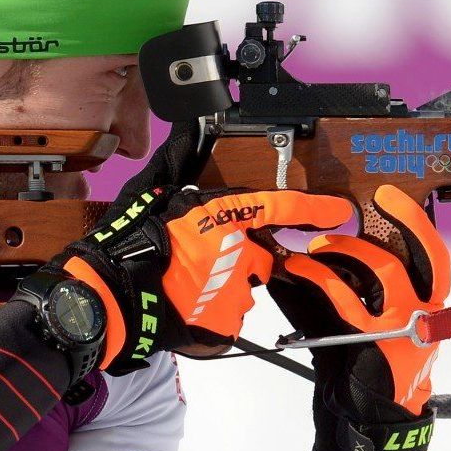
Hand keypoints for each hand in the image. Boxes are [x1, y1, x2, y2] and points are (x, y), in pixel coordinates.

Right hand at [48, 185, 352, 373]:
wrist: (112, 297)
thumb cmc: (128, 242)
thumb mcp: (151, 190)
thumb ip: (180, 159)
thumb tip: (193, 125)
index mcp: (221, 218)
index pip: (280, 208)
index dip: (313, 208)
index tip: (338, 210)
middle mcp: (236, 254)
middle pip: (259, 257)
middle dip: (239, 259)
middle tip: (201, 264)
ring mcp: (233, 292)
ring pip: (243, 287)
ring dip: (224, 286)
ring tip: (186, 287)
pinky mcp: (224, 324)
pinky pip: (228, 318)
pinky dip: (212, 314)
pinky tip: (185, 307)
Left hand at [266, 183, 450, 450]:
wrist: (367, 429)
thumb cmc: (366, 379)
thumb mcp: (366, 332)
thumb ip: (350, 296)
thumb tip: (318, 257)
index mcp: (429, 313)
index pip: (434, 260)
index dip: (417, 225)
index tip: (393, 197)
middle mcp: (425, 318)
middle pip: (425, 256)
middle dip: (404, 221)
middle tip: (374, 200)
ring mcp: (404, 329)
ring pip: (383, 270)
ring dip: (347, 249)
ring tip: (319, 244)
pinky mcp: (375, 342)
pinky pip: (348, 300)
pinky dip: (321, 279)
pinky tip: (301, 271)